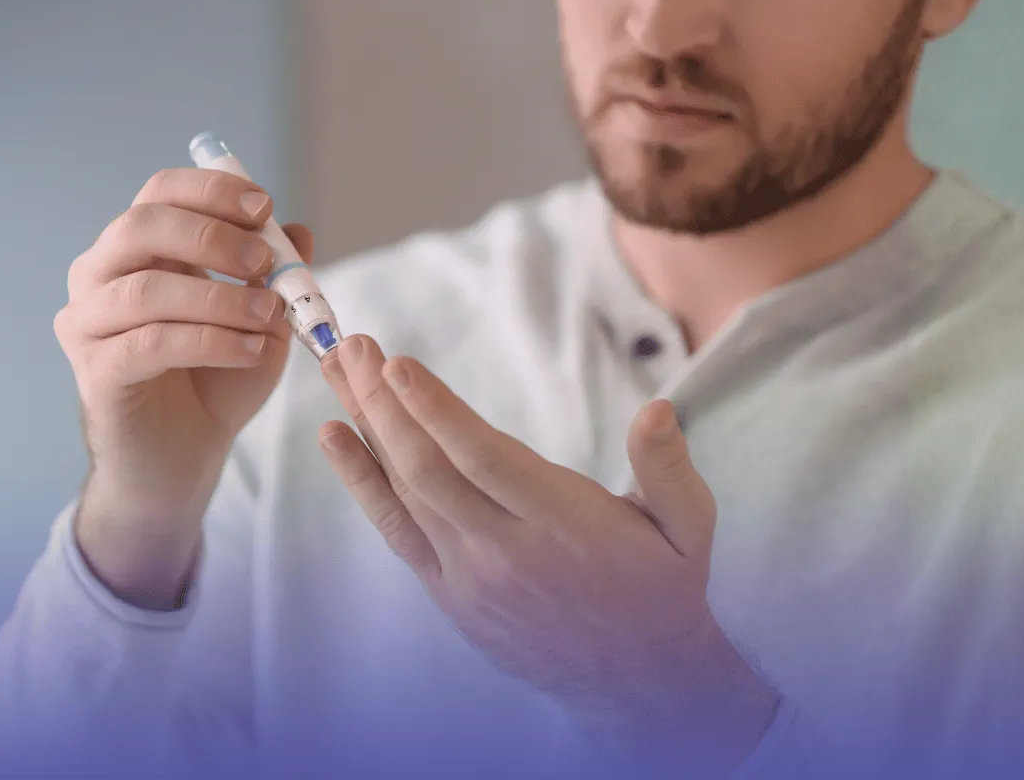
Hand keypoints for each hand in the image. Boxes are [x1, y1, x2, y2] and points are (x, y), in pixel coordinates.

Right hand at [55, 168, 313, 608]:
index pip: (159, 194)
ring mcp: (87, 324)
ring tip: (270, 317)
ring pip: (146, 290)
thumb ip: (274, 277)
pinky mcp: (95, 372)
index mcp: (135, 251)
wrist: (183, 459)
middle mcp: (98, 277)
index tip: (264, 207)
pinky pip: (151, 343)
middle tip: (264, 262)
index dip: (210, 190)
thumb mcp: (259, 321)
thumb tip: (300, 232)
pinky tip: (250, 352)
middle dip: (210, 237)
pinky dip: (209, 342)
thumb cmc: (215, 382)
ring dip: (219, 298)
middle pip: (140, 227)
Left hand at [317, 335, 777, 774]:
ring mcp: (471, 576)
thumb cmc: (663, 587)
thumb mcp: (689, 529)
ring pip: (405, 491)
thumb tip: (657, 411)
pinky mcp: (451, 592)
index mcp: (564, 526)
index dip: (437, 411)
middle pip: (429, 469)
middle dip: (384, 402)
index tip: (396, 364)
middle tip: (351, 344)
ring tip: (336, 367)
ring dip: (367, 426)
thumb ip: (670, 469)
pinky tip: (335, 437)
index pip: (486, 460)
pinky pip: (397, 530)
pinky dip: (361, 482)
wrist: (634, 680)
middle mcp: (507, 552)